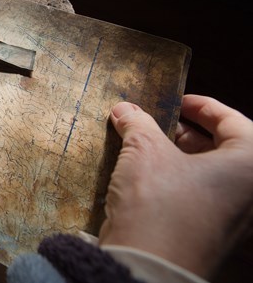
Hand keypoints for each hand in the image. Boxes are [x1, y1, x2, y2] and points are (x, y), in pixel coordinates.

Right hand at [99, 95, 252, 278]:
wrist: (147, 266)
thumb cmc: (160, 206)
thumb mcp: (145, 151)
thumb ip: (138, 124)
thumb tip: (126, 110)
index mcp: (249, 165)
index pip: (233, 120)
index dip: (202, 106)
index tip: (177, 101)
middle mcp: (248, 192)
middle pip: (224, 148)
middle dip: (188, 132)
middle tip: (158, 124)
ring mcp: (232, 217)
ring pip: (210, 174)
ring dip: (179, 156)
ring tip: (146, 146)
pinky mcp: (211, 234)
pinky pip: (200, 197)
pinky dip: (177, 181)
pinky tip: (146, 176)